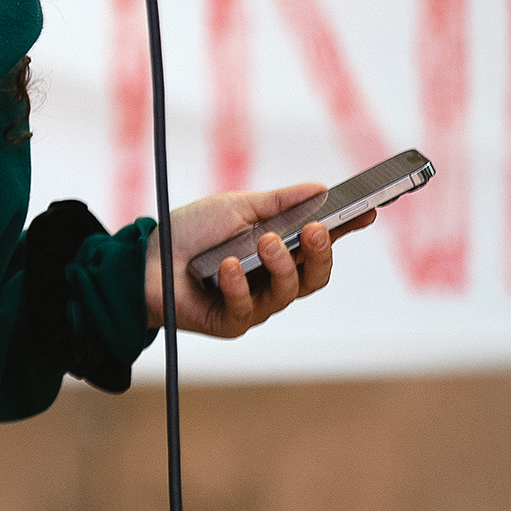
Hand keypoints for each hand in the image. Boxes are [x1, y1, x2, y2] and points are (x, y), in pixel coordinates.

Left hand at [148, 182, 368, 339]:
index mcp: (279, 249)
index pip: (320, 243)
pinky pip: (247, 308)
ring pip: (288, 293)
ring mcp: (254, 303)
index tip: (368, 210)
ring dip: (279, 265)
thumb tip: (322, 188)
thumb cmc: (190, 232)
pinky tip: (227, 268)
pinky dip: (238, 285)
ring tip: (263, 243)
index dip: (346, 229)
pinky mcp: (230, 322)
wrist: (142, 259)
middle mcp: (273, 279)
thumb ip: (278, 202)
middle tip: (314, 231)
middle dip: (320, 253)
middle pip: (315, 276)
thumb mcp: (235, 207)